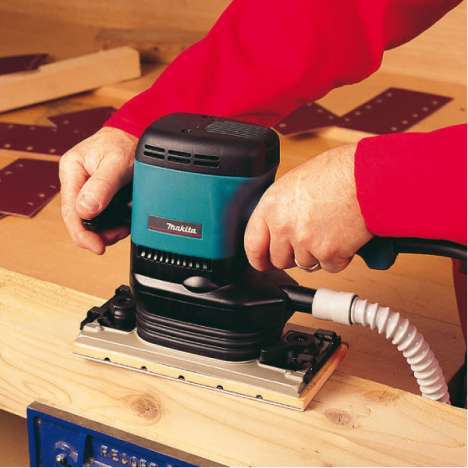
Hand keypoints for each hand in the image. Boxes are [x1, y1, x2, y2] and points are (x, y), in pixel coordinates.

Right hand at [59, 127, 136, 253]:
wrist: (135, 134)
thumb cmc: (125, 143)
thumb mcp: (116, 163)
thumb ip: (102, 186)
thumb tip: (86, 211)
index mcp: (72, 171)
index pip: (71, 212)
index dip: (82, 234)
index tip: (98, 247)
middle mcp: (75, 181)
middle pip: (79, 219)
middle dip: (97, 234)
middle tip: (118, 236)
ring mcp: (85, 188)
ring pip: (90, 220)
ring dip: (106, 230)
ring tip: (123, 229)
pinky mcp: (97, 193)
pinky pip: (100, 214)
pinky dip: (112, 222)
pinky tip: (123, 222)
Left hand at [244, 144, 371, 272]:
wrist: (367, 177)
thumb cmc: (339, 172)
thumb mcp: (296, 182)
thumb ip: (282, 207)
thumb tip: (278, 224)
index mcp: (271, 206)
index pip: (252, 243)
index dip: (258, 257)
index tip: (262, 262)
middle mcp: (284, 226)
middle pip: (279, 259)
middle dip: (293, 254)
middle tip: (308, 240)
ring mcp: (305, 242)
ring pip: (305, 264)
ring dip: (317, 254)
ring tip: (330, 230)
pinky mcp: (328, 254)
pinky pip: (329, 267)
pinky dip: (339, 257)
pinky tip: (344, 236)